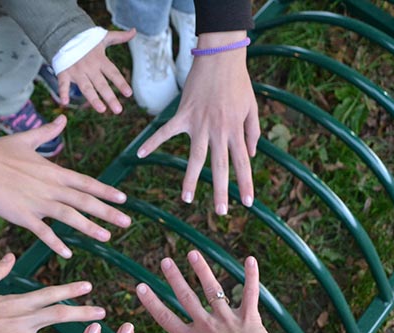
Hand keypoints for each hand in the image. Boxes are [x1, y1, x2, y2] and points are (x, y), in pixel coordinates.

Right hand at [0, 117, 131, 257]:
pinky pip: (43, 231)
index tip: (123, 199)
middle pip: (85, 200)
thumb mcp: (27, 139)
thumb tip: (63, 118)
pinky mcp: (22, 215)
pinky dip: (56, 243)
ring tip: (107, 237)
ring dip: (89, 227)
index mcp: (54, 172)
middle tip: (127, 222)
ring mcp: (38, 202)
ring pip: (70, 216)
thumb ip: (48, 132)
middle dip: (108, 212)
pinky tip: (68, 253)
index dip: (106, 192)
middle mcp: (51, 187)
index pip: (86, 183)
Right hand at [57, 29, 135, 113]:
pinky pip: (63, 84)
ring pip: (86, 87)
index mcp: (100, 60)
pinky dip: (62, 92)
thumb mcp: (103, 37)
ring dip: (93, 99)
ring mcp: (76, 71)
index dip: (121, 83)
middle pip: (101, 84)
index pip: (113, 73)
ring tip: (102, 110)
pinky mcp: (64, 73)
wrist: (64, 34)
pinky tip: (65, 102)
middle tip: (118, 110)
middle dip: (110, 97)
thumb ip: (119, 37)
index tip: (129, 94)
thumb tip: (134, 31)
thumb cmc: (86, 39)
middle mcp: (89, 67)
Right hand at [134, 250, 271, 332]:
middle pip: (187, 297)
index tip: (140, 286)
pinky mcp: (249, 317)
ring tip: (193, 253)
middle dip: (174, 278)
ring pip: (214, 289)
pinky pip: (250, 293)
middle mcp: (207, 324)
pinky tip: (250, 259)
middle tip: (164, 260)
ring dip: (203, 270)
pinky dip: (251, 276)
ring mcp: (229, 318)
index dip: (151, 302)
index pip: (166, 318)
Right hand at [136, 31, 259, 215]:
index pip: (243, 163)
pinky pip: (165, 132)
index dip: (245, 184)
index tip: (247, 203)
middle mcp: (218, 131)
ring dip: (190, 179)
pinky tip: (141, 154)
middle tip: (220, 212)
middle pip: (219, 166)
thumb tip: (251, 155)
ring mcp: (199, 124)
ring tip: (186, 199)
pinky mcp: (183, 115)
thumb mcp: (252, 107)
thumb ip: (252, 133)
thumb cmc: (238, 82)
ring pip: (195, 157)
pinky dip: (152, 142)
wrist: (220, 58)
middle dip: (220, 191)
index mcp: (235, 130)